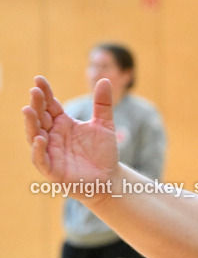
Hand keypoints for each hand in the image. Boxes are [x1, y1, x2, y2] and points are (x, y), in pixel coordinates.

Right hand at [22, 76, 118, 199]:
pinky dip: (39, 149)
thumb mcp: (105, 125)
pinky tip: (41, 138)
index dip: (44, 93)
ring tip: (29, 109)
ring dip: (31, 124)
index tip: (39, 79)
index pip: (49, 106)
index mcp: (62, 124)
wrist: (109, 178)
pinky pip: (41, 159)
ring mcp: (50, 152)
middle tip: (35, 91)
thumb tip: (105, 79)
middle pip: (40, 118)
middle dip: (36, 105)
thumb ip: (102, 104)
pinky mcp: (52, 170)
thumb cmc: (103, 152)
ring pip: (35, 136)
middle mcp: (52, 136)